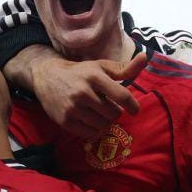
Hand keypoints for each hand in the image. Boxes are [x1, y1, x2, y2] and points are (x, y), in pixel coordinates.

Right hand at [32, 53, 147, 136]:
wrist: (47, 77)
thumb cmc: (80, 72)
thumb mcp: (101, 66)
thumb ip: (124, 68)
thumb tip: (145, 57)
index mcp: (94, 76)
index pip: (122, 96)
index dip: (133, 106)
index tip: (135, 110)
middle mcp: (83, 92)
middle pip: (113, 114)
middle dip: (113, 112)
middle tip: (106, 106)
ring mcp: (72, 108)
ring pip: (102, 125)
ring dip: (104, 121)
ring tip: (97, 113)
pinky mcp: (65, 121)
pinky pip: (90, 134)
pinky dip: (94, 130)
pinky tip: (89, 120)